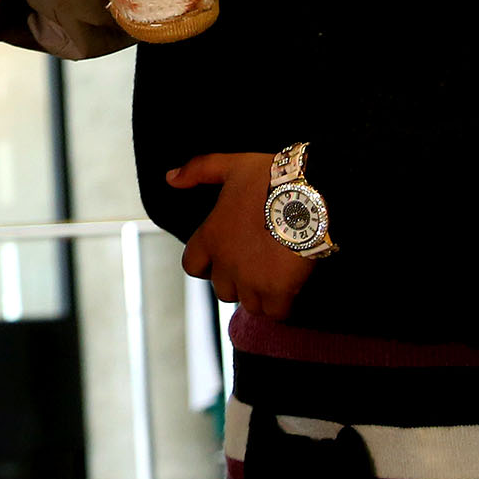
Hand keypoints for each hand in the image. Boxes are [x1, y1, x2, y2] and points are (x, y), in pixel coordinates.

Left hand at [166, 152, 314, 317]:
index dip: (205, 266)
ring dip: (260, 295)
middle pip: (224, 290)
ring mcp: (251, 280)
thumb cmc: (270, 178)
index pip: (192, 266)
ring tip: (275, 277)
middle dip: (238, 282)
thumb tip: (171, 178)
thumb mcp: (231, 166)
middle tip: (257, 266)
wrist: (308, 194)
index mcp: (211, 237)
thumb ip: (199, 170)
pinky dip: (282, 306)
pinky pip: (275, 313)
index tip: (222, 259)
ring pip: (249, 304)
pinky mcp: (278, 291)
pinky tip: (291, 290)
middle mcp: (225, 263)